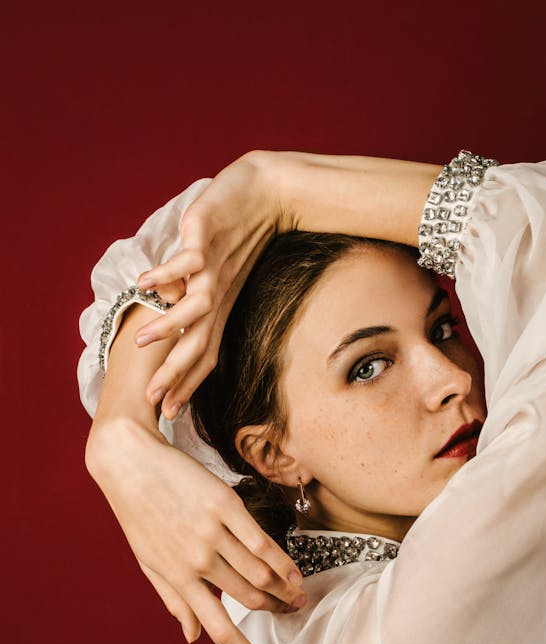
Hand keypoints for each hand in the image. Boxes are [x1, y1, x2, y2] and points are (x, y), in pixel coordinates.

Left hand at [86, 416, 306, 643]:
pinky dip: (281, 561)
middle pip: (249, 599)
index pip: (218, 629)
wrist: (129, 464)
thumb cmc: (138, 514)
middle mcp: (196, 560)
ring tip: (299, 595)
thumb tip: (190, 638)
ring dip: (285, 590)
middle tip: (292, 613)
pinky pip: (260, 541)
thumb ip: (174, 601)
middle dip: (276, 611)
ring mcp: (211, 533)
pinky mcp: (224, 506)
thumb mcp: (149, 563)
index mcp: (178, 579)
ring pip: (260, 573)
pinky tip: (293, 572)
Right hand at [131, 150, 288, 419]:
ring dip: (167, 326)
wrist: (270, 195)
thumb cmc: (243, 235)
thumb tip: (172, 310)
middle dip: (174, 374)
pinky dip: (166, 274)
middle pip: (195, 343)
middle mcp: (218, 297)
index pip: (203, 355)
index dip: (187, 384)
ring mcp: (213, 270)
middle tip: (154, 401)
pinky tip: (144, 283)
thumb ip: (196, 295)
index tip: (168, 413)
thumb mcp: (221, 274)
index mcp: (221, 309)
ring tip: (141, 342)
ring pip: (192, 307)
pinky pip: (186, 262)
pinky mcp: (206, 240)